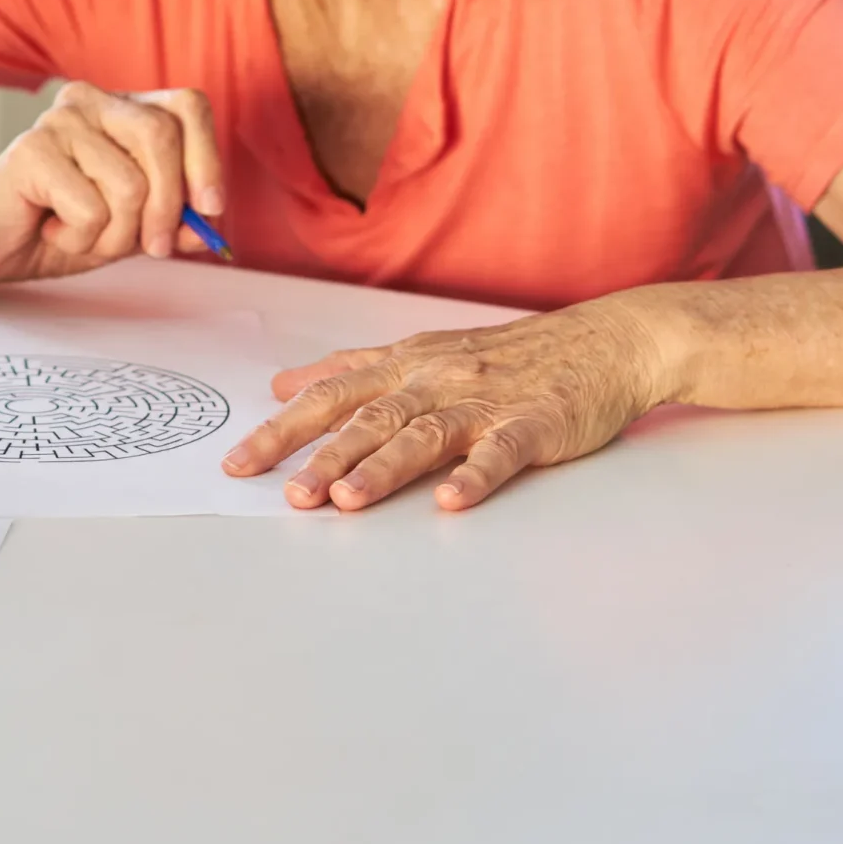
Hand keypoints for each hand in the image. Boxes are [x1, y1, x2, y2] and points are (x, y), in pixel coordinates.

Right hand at [0, 81, 225, 282]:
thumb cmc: (56, 226)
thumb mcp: (130, 228)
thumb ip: (172, 222)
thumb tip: (209, 226)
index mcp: (122, 108)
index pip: (188, 105)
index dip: (208, 158)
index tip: (211, 209)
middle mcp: (91, 101)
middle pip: (163, 138)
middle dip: (168, 208)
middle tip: (151, 247)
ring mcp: (59, 122)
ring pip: (131, 185)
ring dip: (116, 234)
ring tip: (83, 235)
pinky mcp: (31, 151)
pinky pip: (91, 208)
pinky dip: (81, 239)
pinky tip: (53, 229)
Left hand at [221, 297, 676, 511]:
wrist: (604, 341)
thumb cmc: (509, 354)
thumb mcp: (423, 351)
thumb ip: (352, 370)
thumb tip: (283, 384)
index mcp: (406, 363)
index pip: (330, 395)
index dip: (282, 429)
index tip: (238, 463)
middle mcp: (436, 377)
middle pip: (368, 417)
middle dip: (321, 455)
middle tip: (285, 493)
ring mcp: (486, 400)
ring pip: (424, 434)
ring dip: (383, 468)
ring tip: (346, 502)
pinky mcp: (535, 423)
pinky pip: (501, 451)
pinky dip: (476, 475)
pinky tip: (451, 500)